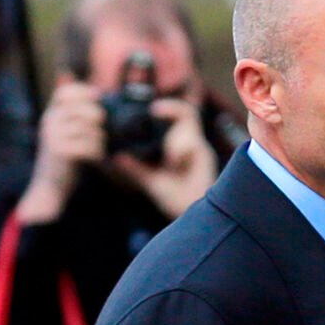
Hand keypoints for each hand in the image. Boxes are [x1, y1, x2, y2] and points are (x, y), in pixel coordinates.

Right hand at [15, 80, 104, 224]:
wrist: (49, 186)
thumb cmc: (64, 158)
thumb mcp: (65, 131)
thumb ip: (75, 114)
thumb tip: (97, 92)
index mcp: (51, 114)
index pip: (66, 91)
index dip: (84, 92)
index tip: (97, 100)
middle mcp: (50, 121)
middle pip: (85, 109)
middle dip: (99, 120)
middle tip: (99, 133)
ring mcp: (54, 136)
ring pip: (91, 129)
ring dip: (100, 140)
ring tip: (95, 149)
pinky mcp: (62, 151)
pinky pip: (91, 145)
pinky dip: (97, 153)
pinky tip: (93, 158)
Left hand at [110, 97, 218, 219]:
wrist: (195, 217)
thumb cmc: (176, 198)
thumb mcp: (151, 181)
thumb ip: (136, 169)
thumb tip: (117, 157)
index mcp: (180, 144)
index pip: (180, 115)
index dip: (170, 107)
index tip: (153, 109)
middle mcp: (193, 144)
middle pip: (187, 115)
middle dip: (172, 113)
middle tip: (156, 114)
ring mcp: (201, 151)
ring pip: (189, 130)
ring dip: (176, 140)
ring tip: (170, 160)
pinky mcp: (206, 160)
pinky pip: (194, 145)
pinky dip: (181, 150)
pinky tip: (174, 163)